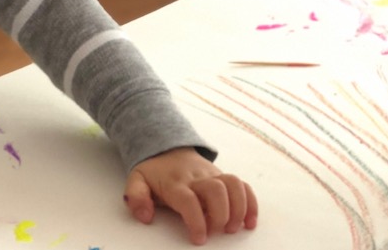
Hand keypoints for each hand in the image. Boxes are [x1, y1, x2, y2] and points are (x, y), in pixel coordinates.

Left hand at [124, 147, 257, 244]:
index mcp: (175, 182)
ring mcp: (212, 175)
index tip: (199, 238)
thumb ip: (136, 197)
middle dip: (220, 215)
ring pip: (233, 184)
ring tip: (233, 228)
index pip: (188, 199)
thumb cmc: (154, 172)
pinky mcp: (223, 177)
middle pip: (216, 189)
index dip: (196, 220)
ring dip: (239, 209)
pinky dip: (251, 204)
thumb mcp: (137, 180)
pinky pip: (243, 185)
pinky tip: (249, 222)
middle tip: (215, 232)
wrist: (166, 148)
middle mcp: (196, 177)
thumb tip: (145, 216)